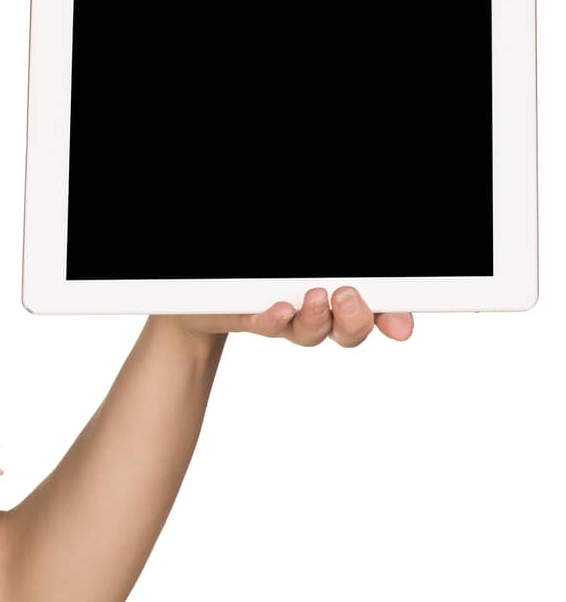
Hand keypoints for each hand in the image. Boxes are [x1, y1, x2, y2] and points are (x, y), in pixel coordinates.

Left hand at [160, 286, 413, 345]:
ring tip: (314, 298)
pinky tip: (279, 310)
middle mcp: (312, 312)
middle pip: (348, 331)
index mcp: (335, 295)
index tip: (401, 328)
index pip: (375, 311)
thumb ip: (333, 267)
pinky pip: (262, 324)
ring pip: (309, 333)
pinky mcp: (244, 316)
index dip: (392, 319)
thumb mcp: (300, 267)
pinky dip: (273, 319)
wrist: (200, 292)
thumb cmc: (260, 275)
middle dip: (355, 319)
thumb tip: (353, 275)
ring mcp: (280, 317)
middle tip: (349, 297)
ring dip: (317, 319)